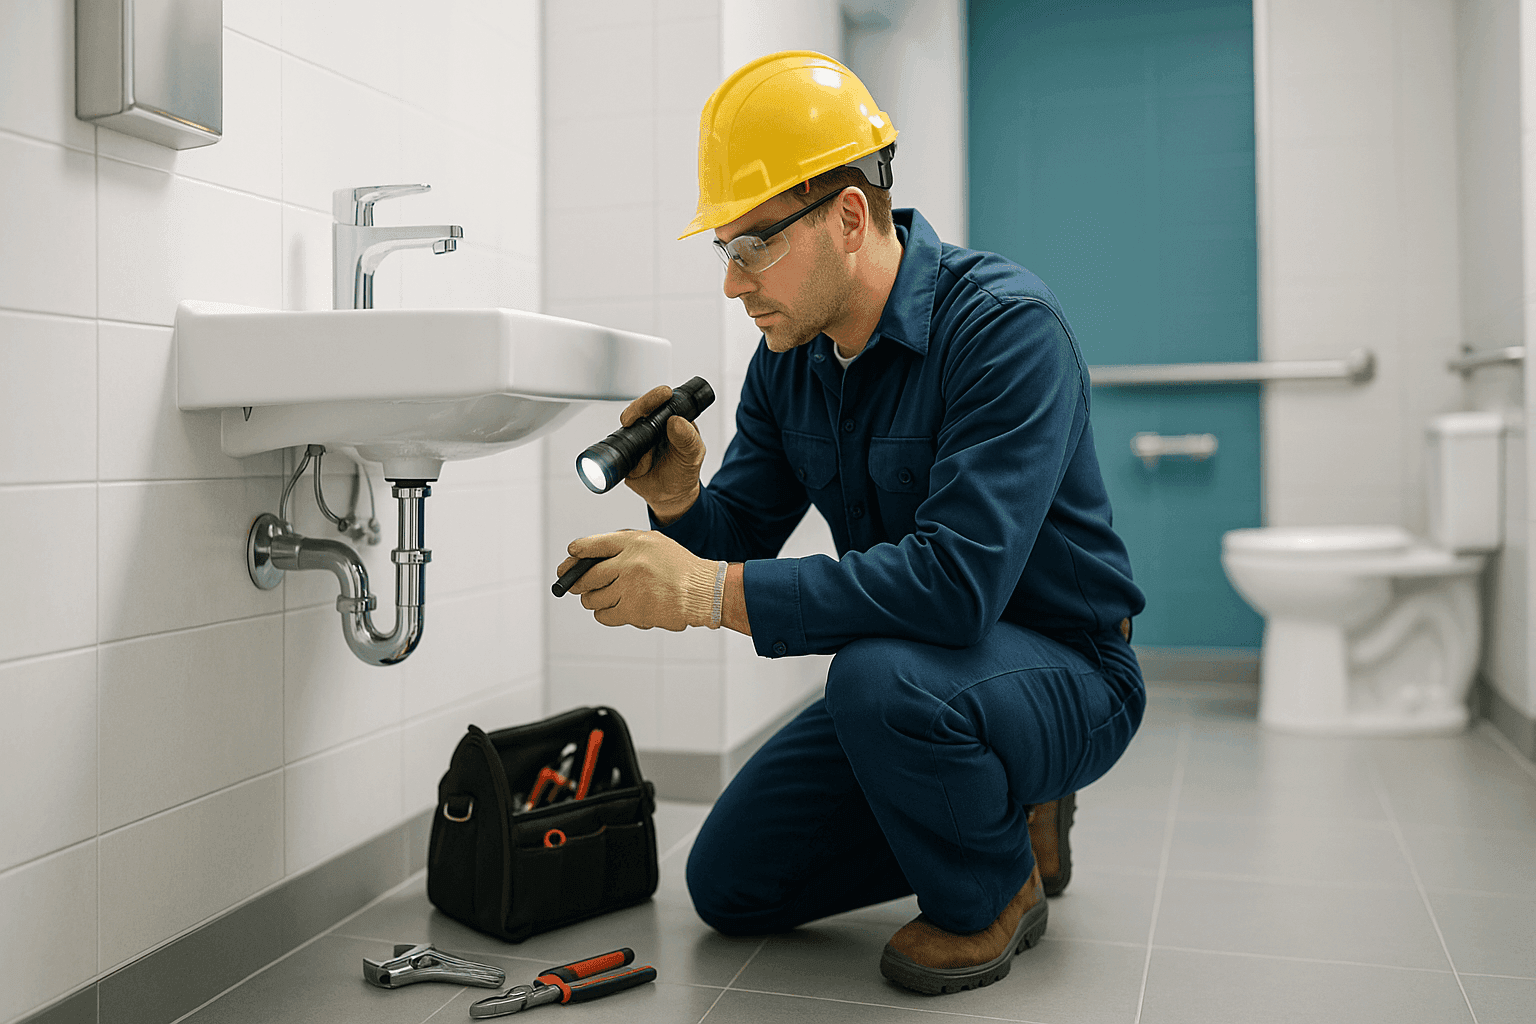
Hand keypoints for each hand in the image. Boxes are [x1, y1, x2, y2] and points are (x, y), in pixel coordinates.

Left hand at [558, 530, 721, 630]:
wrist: (702, 592)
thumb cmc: (679, 569)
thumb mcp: (654, 544)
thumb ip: (625, 547)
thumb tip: (590, 558)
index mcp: (634, 542)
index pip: (595, 544)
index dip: (578, 551)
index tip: (570, 556)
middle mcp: (629, 562)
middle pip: (587, 575)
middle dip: (576, 583)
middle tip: (574, 586)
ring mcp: (629, 587)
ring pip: (592, 598)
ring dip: (593, 600)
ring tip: (605, 598)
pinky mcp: (632, 610)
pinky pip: (604, 615)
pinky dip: (606, 614)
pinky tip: (616, 609)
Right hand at [620, 385, 704, 523]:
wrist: (672, 497)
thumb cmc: (684, 471)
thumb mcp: (693, 454)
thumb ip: (688, 438)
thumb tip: (676, 421)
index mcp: (670, 420)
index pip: (661, 401)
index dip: (657, 396)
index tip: (663, 394)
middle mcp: (651, 426)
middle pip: (637, 410)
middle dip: (635, 411)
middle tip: (634, 419)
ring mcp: (637, 439)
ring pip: (625, 430)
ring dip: (633, 438)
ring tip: (649, 455)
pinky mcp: (627, 455)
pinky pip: (622, 453)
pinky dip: (632, 461)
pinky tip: (643, 467)